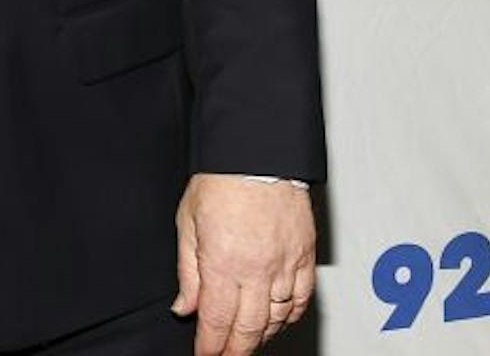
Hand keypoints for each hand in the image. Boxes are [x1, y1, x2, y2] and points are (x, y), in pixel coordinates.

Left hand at [172, 174, 316, 354]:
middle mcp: (258, 269)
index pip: (216, 320)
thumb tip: (184, 307)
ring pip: (277, 318)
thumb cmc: (221, 180)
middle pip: (249, 328)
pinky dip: (290, 316)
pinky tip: (278, 319)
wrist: (257, 154)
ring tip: (247, 341)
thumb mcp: (188, 222)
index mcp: (223, 262)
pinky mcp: (306, 257)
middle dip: (235, 350)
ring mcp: (285, 265)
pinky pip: (302, 299)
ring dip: (261, 335)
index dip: (210, 346)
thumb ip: (187, 271)